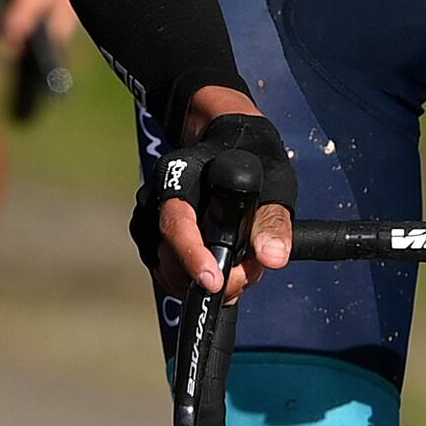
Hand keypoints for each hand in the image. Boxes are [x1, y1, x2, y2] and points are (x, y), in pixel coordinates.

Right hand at [140, 91, 296, 297]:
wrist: (231, 143)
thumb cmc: (251, 154)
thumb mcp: (273, 179)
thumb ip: (272, 219)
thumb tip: (273, 257)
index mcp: (177, 177)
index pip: (175, 225)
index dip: (193, 257)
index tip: (215, 281)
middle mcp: (155, 202)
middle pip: (169, 260)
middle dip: (212, 277)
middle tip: (250, 271)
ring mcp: (152, 223)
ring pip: (170, 274)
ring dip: (209, 282)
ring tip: (244, 267)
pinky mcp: (158, 242)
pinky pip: (172, 275)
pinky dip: (199, 281)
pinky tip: (227, 269)